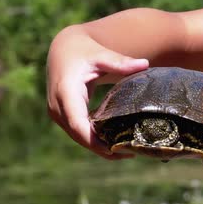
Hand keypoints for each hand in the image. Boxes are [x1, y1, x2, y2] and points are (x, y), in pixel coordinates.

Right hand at [46, 25, 148, 158]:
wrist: (63, 49)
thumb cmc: (83, 50)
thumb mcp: (101, 54)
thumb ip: (120, 62)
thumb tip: (145, 64)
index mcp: (65, 92)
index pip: (77, 123)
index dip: (94, 140)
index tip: (115, 149)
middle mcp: (57, 106)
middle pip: (79, 136)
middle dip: (102, 148)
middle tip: (130, 154)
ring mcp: (58, 113)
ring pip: (79, 137)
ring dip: (100, 147)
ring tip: (127, 152)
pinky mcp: (63, 116)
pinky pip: (79, 133)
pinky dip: (95, 140)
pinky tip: (116, 144)